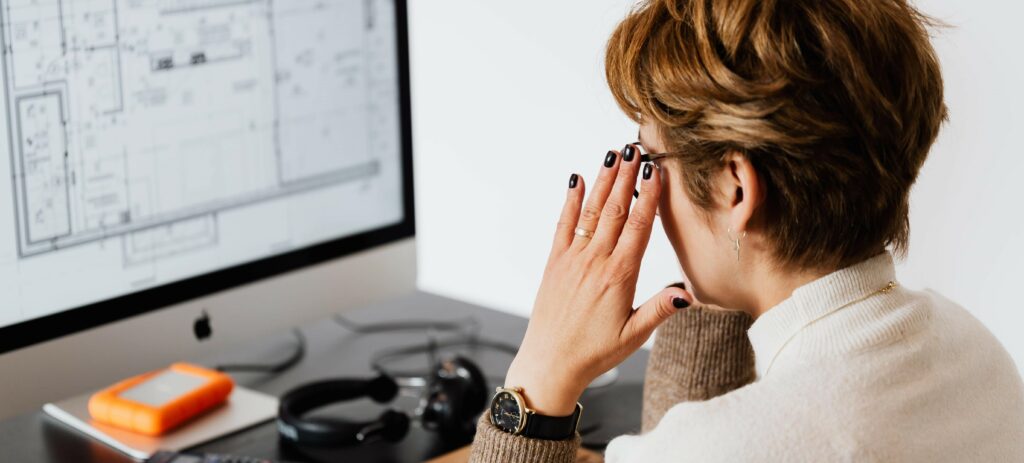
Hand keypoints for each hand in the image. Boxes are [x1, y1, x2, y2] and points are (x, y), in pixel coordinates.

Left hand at [505, 146, 694, 415]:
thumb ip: (660, 309)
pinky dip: (570, 200)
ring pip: (591, 211)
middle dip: (627, 176)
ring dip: (603, 181)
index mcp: (619, 276)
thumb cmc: (594, 352)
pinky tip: (576, 180)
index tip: (655, 170)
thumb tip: (688, 291)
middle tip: (637, 147)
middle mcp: (595, 261)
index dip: (648, 196)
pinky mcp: (554, 263)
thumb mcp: (634, 335)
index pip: (639, 226)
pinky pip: (563, 225)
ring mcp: (572, 259)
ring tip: (614, 154)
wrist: (550, 363)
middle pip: (615, 210)